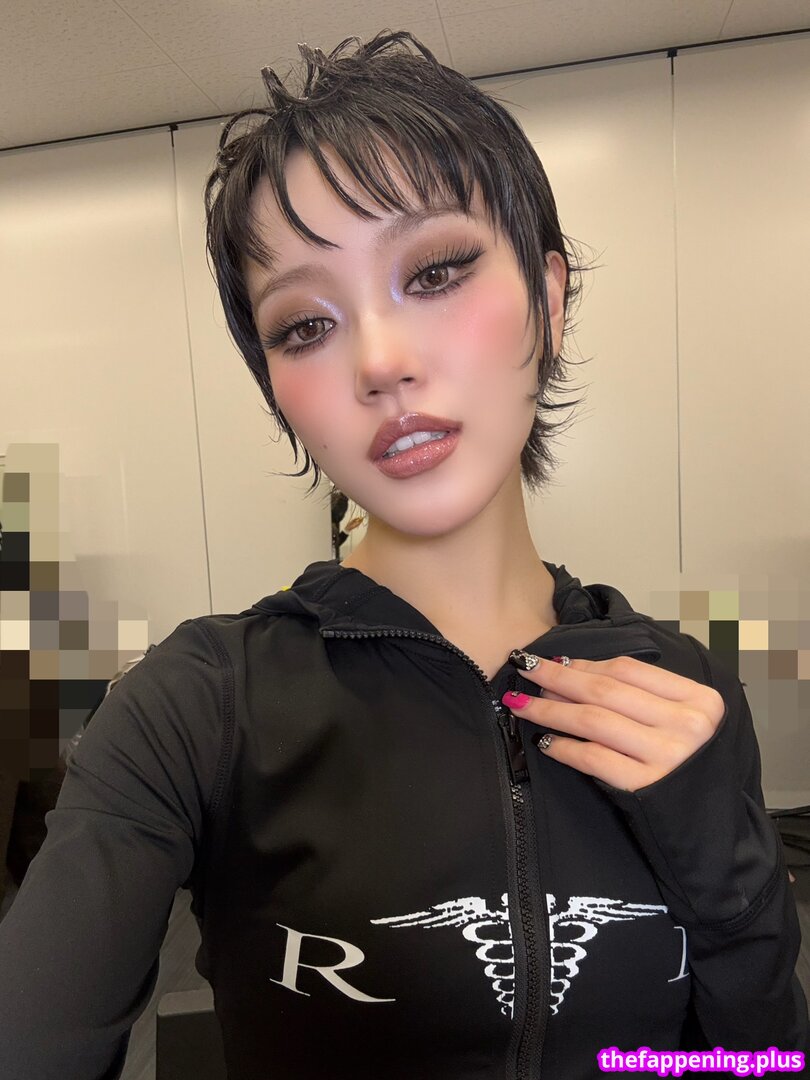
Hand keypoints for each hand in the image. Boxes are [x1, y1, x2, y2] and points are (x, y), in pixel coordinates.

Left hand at [503, 655, 726, 791]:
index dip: (585, 663)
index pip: (628, 670)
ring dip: (549, 709)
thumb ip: (641, 696)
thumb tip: (572, 669)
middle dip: (557, 678)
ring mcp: (667, 756)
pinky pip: (592, 757)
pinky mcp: (645, 787)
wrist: (709, 830)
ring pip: (593, 719)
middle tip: (525, 669)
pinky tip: (542, 741)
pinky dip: (563, 747)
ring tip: (521, 703)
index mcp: (699, 699)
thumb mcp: (682, 722)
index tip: (554, 660)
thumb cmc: (689, 768)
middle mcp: (687, 724)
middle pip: (605, 690)